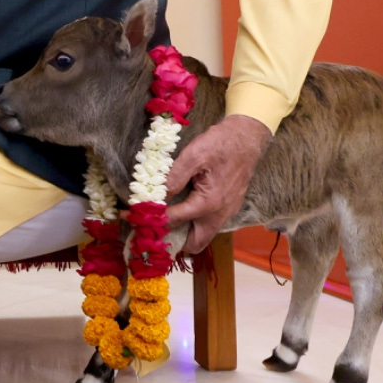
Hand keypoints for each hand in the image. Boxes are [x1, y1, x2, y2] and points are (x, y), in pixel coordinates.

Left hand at [165, 114, 271, 253]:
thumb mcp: (194, 155)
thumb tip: (158, 195)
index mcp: (208, 203)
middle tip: (153, 233)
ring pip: (203, 236)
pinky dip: (195, 226)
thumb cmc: (220, 144)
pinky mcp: (229, 208)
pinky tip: (181, 213)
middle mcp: (219, 214)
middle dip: (173, 243)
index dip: (152, 219)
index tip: (134, 218)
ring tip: (163, 224)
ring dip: (184, 235)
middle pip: (194, 244)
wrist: (247, 138)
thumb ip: (175, 177)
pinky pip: (210, 225)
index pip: (174, 219)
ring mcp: (226, 213)